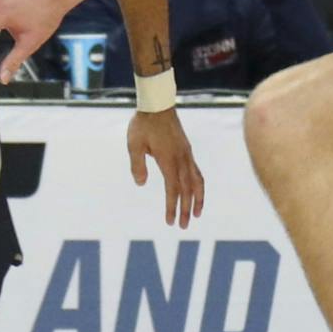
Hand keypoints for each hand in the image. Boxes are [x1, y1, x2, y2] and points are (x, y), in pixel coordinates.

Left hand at [128, 108, 205, 227]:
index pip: (173, 189)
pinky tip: (195, 191)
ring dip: (198, 199)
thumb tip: (140, 183)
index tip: (170, 221)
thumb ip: (137, 165)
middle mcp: (181, 159)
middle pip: (187, 190)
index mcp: (169, 160)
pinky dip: (198, 185)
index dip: (172, 206)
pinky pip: (196, 172)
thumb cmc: (143, 124)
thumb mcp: (134, 145)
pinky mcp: (187, 150)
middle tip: (183, 226)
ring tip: (197, 213)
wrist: (157, 105)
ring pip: (197, 181)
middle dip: (186, 209)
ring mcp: (186, 155)